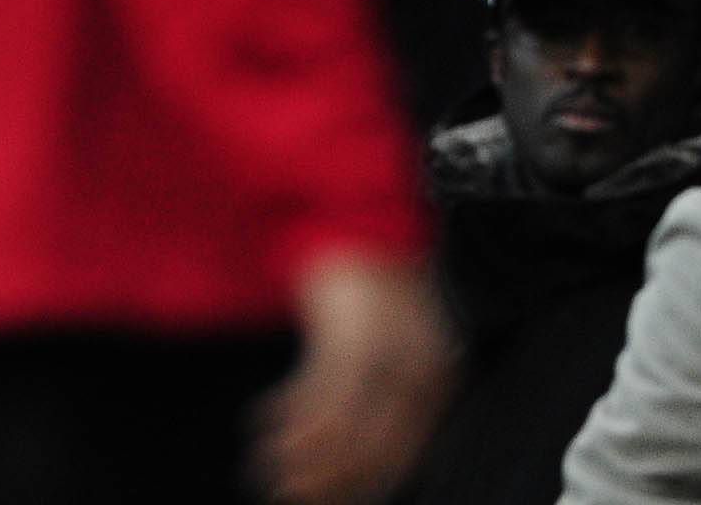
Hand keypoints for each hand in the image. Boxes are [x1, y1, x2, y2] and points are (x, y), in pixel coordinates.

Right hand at [253, 251, 454, 504]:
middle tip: (285, 494)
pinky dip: (292, 416)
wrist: (354, 223)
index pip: (401, 456)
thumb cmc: (368, 295)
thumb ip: (379, 402)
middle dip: (326, 482)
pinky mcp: (352, 328)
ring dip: (301, 455)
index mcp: (434, 377)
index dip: (358, 489)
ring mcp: (388, 348)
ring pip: (345, 429)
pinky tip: (266, 424)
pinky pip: (321, 391)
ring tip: (268, 466)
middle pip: (375, 450)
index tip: (320, 503)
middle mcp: (420, 366)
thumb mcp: (387, 350)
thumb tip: (348, 466)